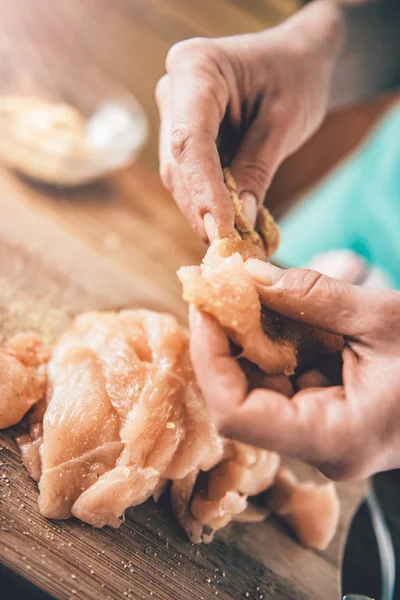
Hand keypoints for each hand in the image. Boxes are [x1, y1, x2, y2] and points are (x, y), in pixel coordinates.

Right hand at [156, 1, 342, 241]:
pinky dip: (209, 203)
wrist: (298, 58)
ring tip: (232, 244)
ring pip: (179, 176)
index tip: (221, 230)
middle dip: (201, 209)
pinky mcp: (184, 137)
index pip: (190, 139)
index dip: (203, 189)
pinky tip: (229, 227)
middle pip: (178, 163)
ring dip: (203, 213)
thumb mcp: (286, 121)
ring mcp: (175, 115)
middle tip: (228, 250)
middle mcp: (174, 90)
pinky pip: (191, 177)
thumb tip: (237, 221)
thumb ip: (258, 168)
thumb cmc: (296, 76)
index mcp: (197, 68)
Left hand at [189, 260, 399, 480]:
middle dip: (226, 339)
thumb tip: (248, 274)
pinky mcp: (327, 413)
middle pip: (241, 398)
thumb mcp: (384, 318)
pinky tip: (283, 309)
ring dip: (250, 336)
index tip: (204, 306)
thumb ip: (313, 295)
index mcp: (336, 437)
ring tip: (253, 289)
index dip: (209, 358)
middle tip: (222, 286)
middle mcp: (321, 445)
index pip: (237, 415)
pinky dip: (276, 341)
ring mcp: (322, 432)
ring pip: (259, 386)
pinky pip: (284, 379)